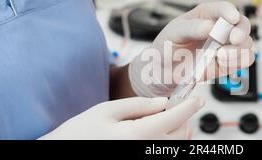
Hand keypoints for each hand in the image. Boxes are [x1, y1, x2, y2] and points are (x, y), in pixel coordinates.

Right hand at [38, 97, 203, 139]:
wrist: (64, 152)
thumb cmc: (80, 133)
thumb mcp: (106, 110)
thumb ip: (138, 104)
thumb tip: (164, 101)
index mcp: (138, 134)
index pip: (175, 117)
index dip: (189, 106)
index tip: (198, 99)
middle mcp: (146, 150)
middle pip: (180, 132)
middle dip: (182, 117)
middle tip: (173, 106)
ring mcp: (145, 158)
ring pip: (175, 145)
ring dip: (177, 131)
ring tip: (164, 120)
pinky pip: (165, 153)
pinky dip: (168, 142)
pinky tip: (158, 134)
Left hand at [129, 1, 254, 96]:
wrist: (163, 73)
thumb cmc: (166, 48)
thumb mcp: (173, 34)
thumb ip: (191, 28)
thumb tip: (209, 26)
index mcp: (206, 15)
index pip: (222, 8)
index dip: (229, 11)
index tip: (232, 18)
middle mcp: (219, 29)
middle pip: (242, 25)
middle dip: (241, 31)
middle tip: (233, 39)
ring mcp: (225, 47)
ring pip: (246, 44)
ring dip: (238, 50)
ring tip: (220, 56)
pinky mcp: (227, 64)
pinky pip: (243, 61)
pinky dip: (238, 62)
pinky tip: (223, 63)